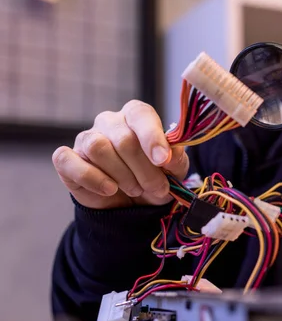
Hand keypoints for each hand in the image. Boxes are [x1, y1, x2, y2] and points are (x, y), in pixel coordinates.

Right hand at [52, 100, 189, 208]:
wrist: (132, 206)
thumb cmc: (155, 178)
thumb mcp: (174, 170)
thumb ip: (175, 158)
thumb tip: (170, 154)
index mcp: (135, 116)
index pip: (140, 114)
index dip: (152, 137)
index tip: (163, 160)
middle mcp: (109, 122)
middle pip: (123, 139)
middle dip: (144, 169)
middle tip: (156, 187)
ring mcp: (86, 139)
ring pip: (98, 148)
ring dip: (122, 175)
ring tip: (135, 188)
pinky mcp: (67, 160)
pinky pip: (68, 161)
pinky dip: (92, 179)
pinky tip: (110, 190)